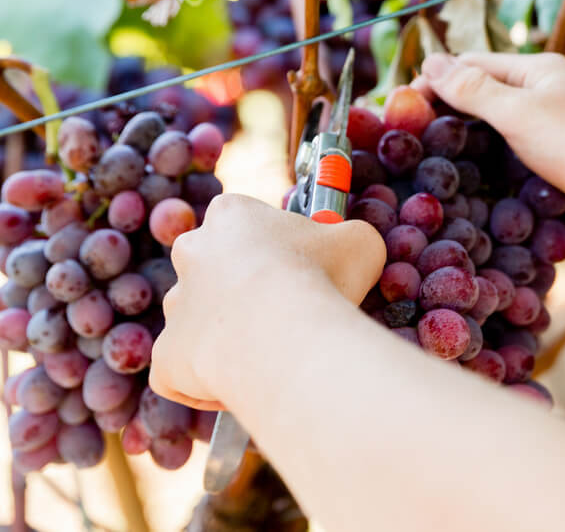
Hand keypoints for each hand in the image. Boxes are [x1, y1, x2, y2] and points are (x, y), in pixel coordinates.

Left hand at [149, 194, 385, 409]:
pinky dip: (205, 382)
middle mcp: (192, 254)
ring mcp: (175, 307)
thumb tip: (352, 246)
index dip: (275, 248)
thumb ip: (350, 237)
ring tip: (270, 353)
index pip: (244, 225)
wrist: (284, 334)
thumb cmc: (320, 278)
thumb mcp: (359, 241)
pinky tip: (242, 385)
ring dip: (227, 335)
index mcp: (230, 216)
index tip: (301, 268)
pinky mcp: (167, 356)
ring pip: (199, 320)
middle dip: (242, 290)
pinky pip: (182, 371)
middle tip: (284, 312)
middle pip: (214, 270)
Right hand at [413, 52, 564, 248]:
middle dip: (446, 117)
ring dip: (467, 150)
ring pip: (497, 138)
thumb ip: (473, 89)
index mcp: (536, 72)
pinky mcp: (557, 170)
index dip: (434, 81)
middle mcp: (543, 100)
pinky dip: (491, 176)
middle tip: (406, 142)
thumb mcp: (519, 110)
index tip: (399, 108)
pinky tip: (467, 192)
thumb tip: (430, 62)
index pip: (472, 66)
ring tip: (425, 170)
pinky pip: (514, 168)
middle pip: (483, 102)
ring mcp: (551, 137)